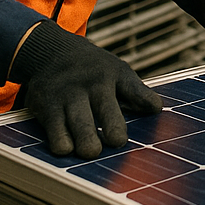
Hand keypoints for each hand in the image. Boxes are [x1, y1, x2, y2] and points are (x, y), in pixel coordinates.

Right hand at [9, 19, 162, 157]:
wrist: (51, 52)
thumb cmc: (92, 69)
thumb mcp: (116, 72)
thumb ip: (135, 92)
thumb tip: (158, 109)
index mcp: (113, 76)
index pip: (133, 89)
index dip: (145, 99)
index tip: (156, 109)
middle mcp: (91, 85)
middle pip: (106, 109)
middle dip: (113, 129)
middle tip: (117, 141)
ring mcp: (68, 97)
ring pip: (79, 125)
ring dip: (86, 142)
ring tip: (91, 152)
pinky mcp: (47, 110)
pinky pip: (55, 133)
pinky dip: (62, 144)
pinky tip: (67, 149)